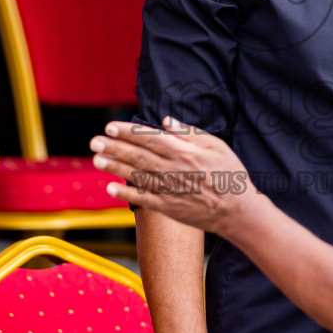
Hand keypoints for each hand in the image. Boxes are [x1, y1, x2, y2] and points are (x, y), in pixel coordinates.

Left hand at [91, 119, 256, 234]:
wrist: (238, 211)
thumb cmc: (230, 174)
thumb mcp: (216, 145)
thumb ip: (189, 132)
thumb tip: (165, 121)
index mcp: (185, 152)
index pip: (150, 138)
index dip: (128, 132)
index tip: (110, 126)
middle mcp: (173, 170)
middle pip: (138, 155)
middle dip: (114, 147)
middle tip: (94, 141)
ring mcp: (170, 190)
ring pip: (137, 175)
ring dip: (115, 167)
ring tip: (97, 159)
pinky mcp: (169, 207)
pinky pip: (143, 199)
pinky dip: (126, 193)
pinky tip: (110, 187)